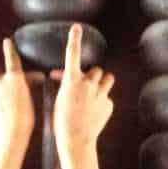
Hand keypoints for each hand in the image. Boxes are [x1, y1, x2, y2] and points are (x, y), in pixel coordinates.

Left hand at [0, 38, 37, 155]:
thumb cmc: (25, 118)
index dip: (9, 49)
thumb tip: (25, 80)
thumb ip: (25, 86)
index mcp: (14, 77)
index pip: (12, 59)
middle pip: (0, 74)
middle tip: (13, 86)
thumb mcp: (30, 98)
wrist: (10, 133)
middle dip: (6, 77)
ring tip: (0, 93)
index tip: (6, 41)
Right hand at [51, 24, 114, 157]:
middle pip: (95, 70)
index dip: (74, 39)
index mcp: (72, 80)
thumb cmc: (61, 121)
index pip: (73, 54)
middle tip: (84, 86)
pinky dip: (101, 101)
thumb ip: (65, 86)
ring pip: (107, 79)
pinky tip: (94, 112)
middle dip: (91, 76)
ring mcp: (101, 93)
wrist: (76, 140)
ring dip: (101, 82)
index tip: (76, 28)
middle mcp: (88, 83)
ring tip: (95, 91)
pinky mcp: (108, 104)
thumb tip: (65, 78)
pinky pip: (107, 97)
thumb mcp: (59, 99)